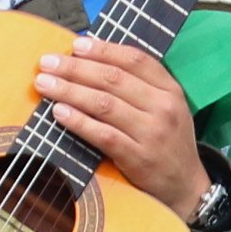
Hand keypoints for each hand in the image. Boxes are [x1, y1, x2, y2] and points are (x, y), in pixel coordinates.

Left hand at [31, 40, 211, 219]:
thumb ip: (140, 86)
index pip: (134, 60)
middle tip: (47, 62)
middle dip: (75, 68)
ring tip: (44, 84)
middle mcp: (162, 107)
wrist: (186, 186)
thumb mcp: (166, 108)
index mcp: (169, 89)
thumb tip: (94, 62)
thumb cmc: (168, 143)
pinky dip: (78, 122)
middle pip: (113, 79)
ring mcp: (151, 133)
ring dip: (70, 91)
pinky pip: (103, 135)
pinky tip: (59, 112)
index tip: (76, 45)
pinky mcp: (137, 157)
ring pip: (104, 104)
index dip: (103, 50)